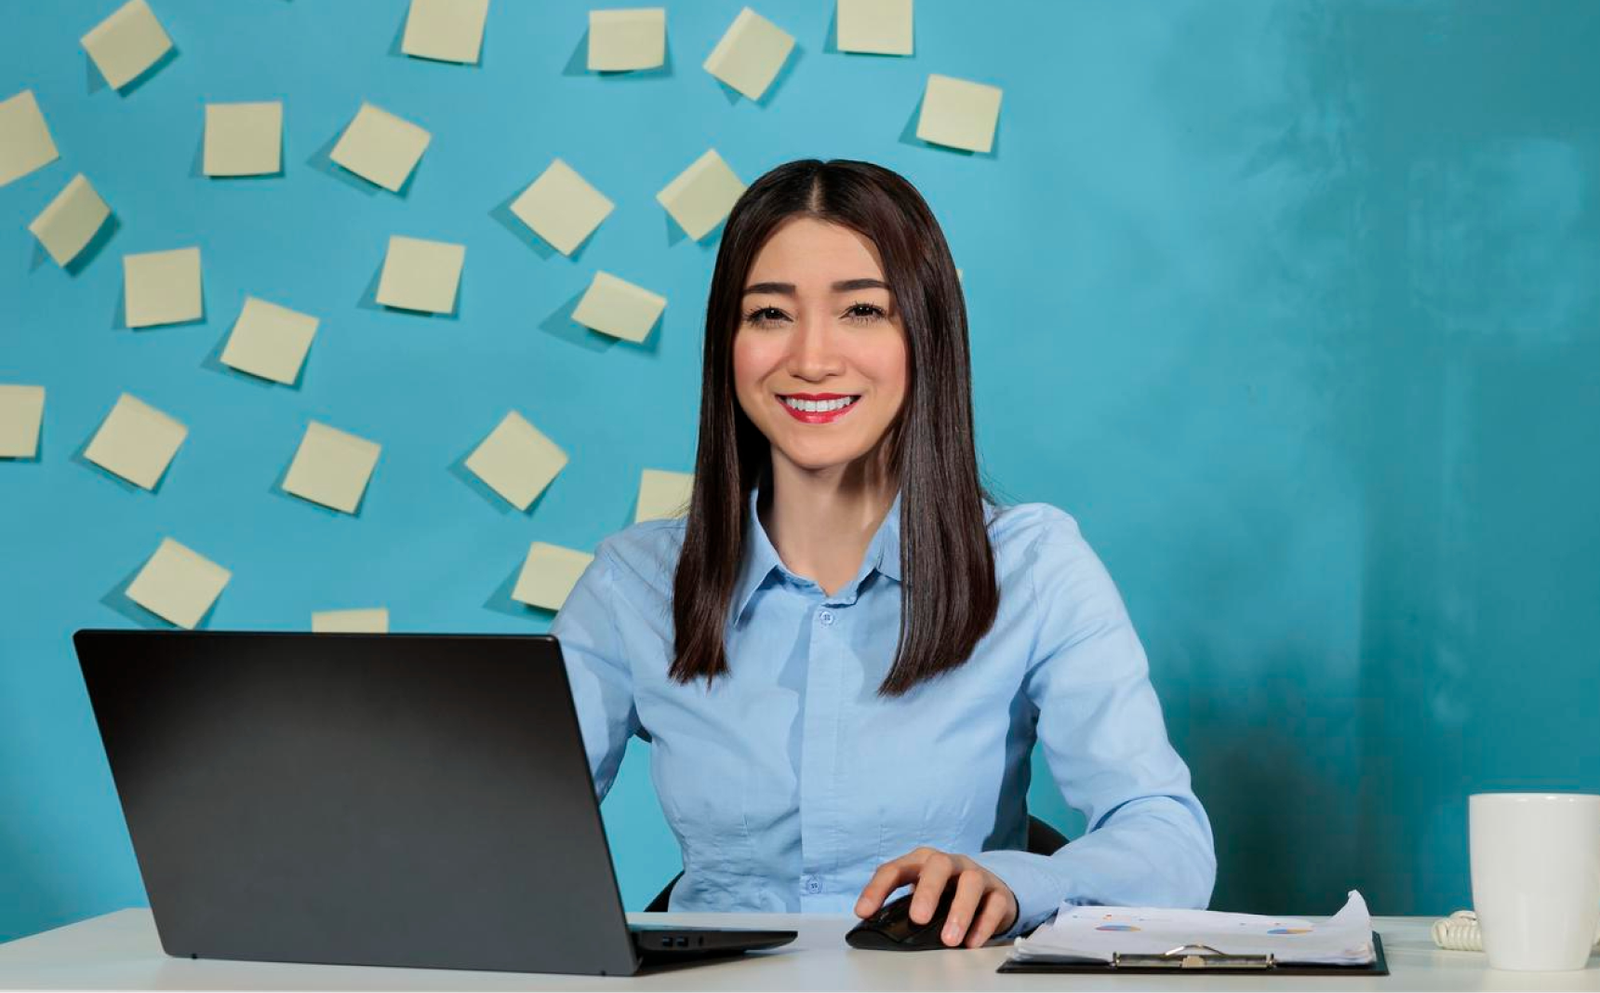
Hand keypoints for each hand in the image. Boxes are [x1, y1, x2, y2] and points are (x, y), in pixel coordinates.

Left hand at [854, 846, 1018, 947]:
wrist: (988, 893)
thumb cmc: (946, 895)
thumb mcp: (921, 896)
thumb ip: (903, 906)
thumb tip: (878, 929)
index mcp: (921, 862)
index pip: (895, 868)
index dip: (877, 889)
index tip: (864, 912)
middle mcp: (949, 863)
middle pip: (938, 864)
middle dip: (927, 891)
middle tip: (918, 919)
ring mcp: (975, 874)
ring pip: (971, 882)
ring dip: (959, 910)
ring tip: (949, 940)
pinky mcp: (998, 892)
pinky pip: (994, 903)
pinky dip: (983, 924)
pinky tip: (972, 942)